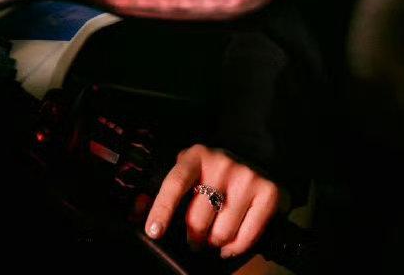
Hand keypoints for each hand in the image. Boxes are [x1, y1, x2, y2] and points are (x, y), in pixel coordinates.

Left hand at [144, 144, 289, 260]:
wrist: (259, 155)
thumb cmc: (214, 172)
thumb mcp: (189, 170)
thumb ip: (163, 190)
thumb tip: (135, 211)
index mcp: (196, 157)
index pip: (175, 184)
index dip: (162, 209)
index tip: (154, 231)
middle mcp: (222, 165)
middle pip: (198, 219)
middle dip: (193, 237)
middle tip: (195, 238)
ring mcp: (247, 178)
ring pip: (221, 234)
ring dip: (214, 243)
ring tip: (214, 236)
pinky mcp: (269, 194)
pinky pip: (246, 238)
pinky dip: (235, 248)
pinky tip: (230, 244)